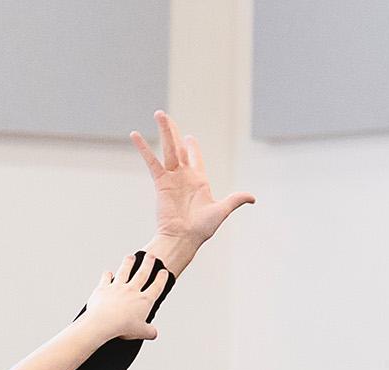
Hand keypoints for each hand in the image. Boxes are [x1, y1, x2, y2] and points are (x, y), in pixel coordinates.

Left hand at [83, 253, 166, 340]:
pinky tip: (108, 272)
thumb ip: (149, 331)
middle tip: (151, 256)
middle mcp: (132, 290)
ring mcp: (117, 287)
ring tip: (131, 257)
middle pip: (142, 273)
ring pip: (124, 271)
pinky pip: (106, 279)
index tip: (164, 272)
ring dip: (128, 263)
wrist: (102, 322)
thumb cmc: (121, 327)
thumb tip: (154, 333)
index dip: (161, 278)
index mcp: (144, 300)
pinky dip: (107, 275)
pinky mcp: (103, 288)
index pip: (156, 286)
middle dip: (148, 263)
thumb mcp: (140, 332)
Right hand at [131, 109, 253, 247]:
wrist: (183, 238)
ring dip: (164, 131)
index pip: (194, 158)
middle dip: (173, 131)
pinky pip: (152, 162)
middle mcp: (183, 176)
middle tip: (164, 116)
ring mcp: (171, 178)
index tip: (189, 138)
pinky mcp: (160, 182)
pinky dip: (144, 149)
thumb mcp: (222, 210)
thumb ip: (235, 200)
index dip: (193, 148)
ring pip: (168, 148)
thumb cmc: (201, 228)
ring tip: (159, 113)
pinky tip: (136, 135)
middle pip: (178, 147)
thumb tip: (252, 198)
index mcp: (198, 180)